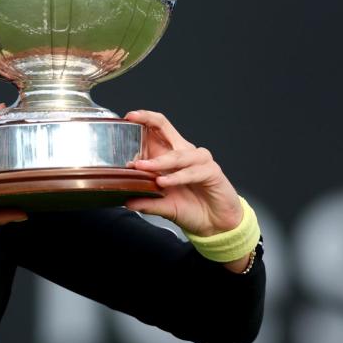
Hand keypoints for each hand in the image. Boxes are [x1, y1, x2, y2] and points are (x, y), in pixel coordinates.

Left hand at [123, 110, 242, 237]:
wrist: (216, 224)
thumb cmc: (191, 207)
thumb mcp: (163, 206)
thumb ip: (146, 202)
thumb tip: (126, 202)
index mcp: (170, 154)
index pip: (157, 129)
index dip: (144, 119)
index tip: (128, 117)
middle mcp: (184, 152)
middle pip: (165, 127)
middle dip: (147, 121)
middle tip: (132, 121)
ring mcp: (199, 160)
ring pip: (176, 154)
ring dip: (157, 161)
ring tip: (141, 167)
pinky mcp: (211, 172)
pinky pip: (192, 171)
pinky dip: (176, 177)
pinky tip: (163, 182)